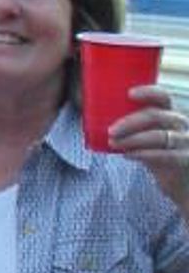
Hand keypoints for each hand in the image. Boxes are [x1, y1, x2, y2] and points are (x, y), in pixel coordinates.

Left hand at [110, 86, 188, 205]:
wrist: (179, 180)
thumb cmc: (156, 153)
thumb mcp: (144, 136)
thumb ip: (129, 127)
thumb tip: (93, 119)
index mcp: (169, 113)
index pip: (163, 97)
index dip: (148, 92)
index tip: (129, 93)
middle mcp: (180, 124)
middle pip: (156, 116)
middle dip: (130, 122)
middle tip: (111, 130)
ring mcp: (185, 141)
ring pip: (160, 135)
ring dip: (133, 139)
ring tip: (114, 143)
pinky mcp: (185, 158)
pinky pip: (165, 155)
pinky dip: (143, 154)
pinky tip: (127, 155)